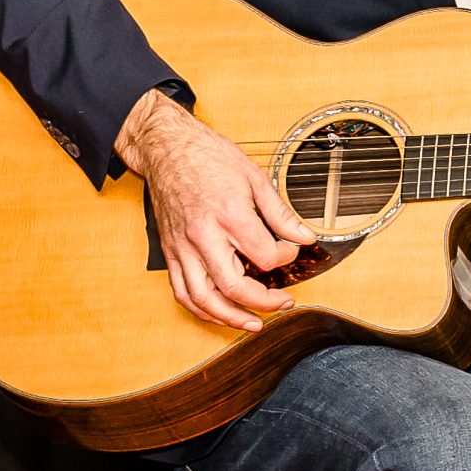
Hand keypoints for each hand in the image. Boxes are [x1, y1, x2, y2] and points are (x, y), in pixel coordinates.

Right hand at [120, 89, 315, 333]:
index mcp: (228, 216)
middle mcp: (203, 236)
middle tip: (283, 302)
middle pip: (234, 287)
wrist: (167, 147)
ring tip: (253, 323)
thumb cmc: (207, 157)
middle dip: (263, 303)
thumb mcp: (254, 177)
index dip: (286, 258)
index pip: (265, 256)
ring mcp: (183, 247)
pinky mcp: (171, 252)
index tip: (292, 250)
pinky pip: (182, 291)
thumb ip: (280, 213)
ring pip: (203, 299)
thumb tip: (304, 236)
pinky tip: (219, 313)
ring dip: (230, 319)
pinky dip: (201, 310)